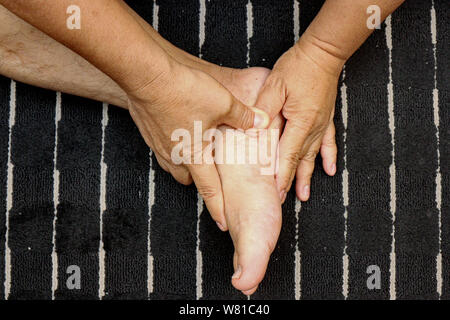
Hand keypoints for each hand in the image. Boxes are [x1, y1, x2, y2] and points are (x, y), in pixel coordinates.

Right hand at [127, 59, 268, 227]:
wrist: (147, 74)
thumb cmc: (185, 90)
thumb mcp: (223, 103)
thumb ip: (244, 116)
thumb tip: (261, 121)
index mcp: (194, 155)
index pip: (209, 188)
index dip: (218, 206)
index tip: (223, 223)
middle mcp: (174, 155)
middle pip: (187, 179)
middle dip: (200, 183)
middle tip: (212, 179)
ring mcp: (158, 144)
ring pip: (173, 166)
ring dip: (185, 165)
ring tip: (196, 157)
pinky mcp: (148, 131)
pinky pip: (163, 149)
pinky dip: (174, 149)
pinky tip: (179, 135)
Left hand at [255, 35, 343, 201]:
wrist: (322, 54)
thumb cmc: (297, 67)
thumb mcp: (274, 86)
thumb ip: (264, 110)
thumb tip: (255, 131)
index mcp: (299, 122)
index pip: (287, 156)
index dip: (281, 176)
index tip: (276, 193)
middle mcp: (312, 128)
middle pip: (300, 160)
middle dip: (291, 182)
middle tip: (284, 201)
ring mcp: (321, 124)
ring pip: (313, 156)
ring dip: (307, 176)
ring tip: (305, 196)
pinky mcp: (326, 118)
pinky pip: (328, 143)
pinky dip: (328, 157)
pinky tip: (330, 170)